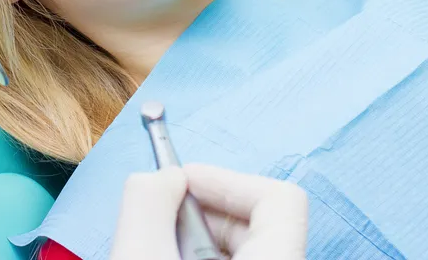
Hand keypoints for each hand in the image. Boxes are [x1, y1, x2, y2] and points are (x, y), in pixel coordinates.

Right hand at [110, 164, 307, 259]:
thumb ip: (148, 205)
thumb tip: (159, 177)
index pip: (279, 198)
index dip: (227, 180)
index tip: (182, 181)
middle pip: (256, 221)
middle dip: (201, 209)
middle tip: (158, 218)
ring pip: (237, 248)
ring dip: (191, 238)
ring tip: (153, 248)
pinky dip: (191, 257)